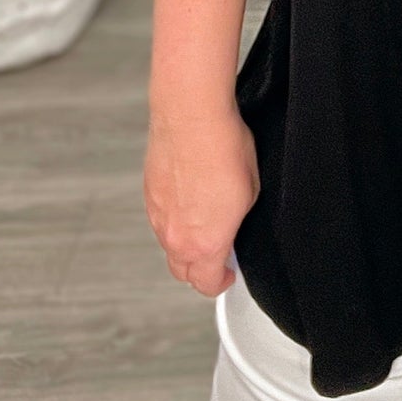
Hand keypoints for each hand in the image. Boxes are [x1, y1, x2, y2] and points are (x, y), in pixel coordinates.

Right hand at [143, 103, 258, 298]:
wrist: (192, 116)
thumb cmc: (224, 148)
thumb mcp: (251, 192)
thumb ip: (237, 222)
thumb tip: (231, 226)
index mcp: (205, 243)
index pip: (206, 284)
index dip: (219, 283)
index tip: (227, 275)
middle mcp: (176, 236)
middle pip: (182, 272)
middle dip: (199, 271)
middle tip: (216, 257)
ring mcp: (158, 216)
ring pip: (169, 245)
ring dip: (185, 244)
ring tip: (203, 225)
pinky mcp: (150, 194)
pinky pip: (161, 219)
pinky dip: (173, 219)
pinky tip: (189, 199)